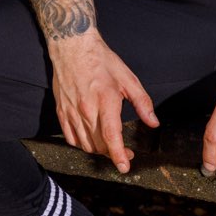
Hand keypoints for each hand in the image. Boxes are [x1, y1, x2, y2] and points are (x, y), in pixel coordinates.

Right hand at [48, 30, 158, 172]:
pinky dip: (83, 145)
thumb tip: (153, 122)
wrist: (73, 47)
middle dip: (114, 154)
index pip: (111, 137)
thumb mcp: (128, 78)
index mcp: (105, 100)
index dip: (118, 156)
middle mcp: (86, 110)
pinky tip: (92, 140)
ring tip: (111, 146)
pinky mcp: (62, 112)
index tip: (125, 167)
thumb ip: (142, 102)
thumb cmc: (101, 60)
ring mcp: (71, 112)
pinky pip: (71, 138)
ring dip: (99, 151)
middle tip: (126, 152)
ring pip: (85, 145)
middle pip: (99, 145)